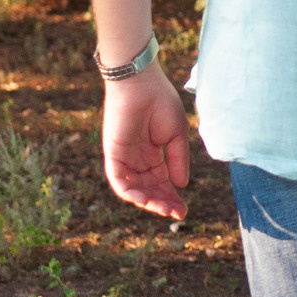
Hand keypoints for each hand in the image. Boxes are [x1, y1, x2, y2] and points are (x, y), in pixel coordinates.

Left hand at [101, 61, 192, 218]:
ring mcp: (124, 157)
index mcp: (152, 153)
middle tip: (177, 213)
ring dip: (148, 202)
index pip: (161, 181)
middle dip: (162, 203)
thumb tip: (182, 185)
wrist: (141, 84)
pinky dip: (129, 193)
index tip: (184, 210)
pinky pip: (118, 180)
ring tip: (164, 209)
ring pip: (133, 189)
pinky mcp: (113, 154)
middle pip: (148, 189)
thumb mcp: (176, 135)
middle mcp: (136, 159)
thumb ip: (178, 160)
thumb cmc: (161, 102)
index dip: (172, 197)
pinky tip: (145, 200)